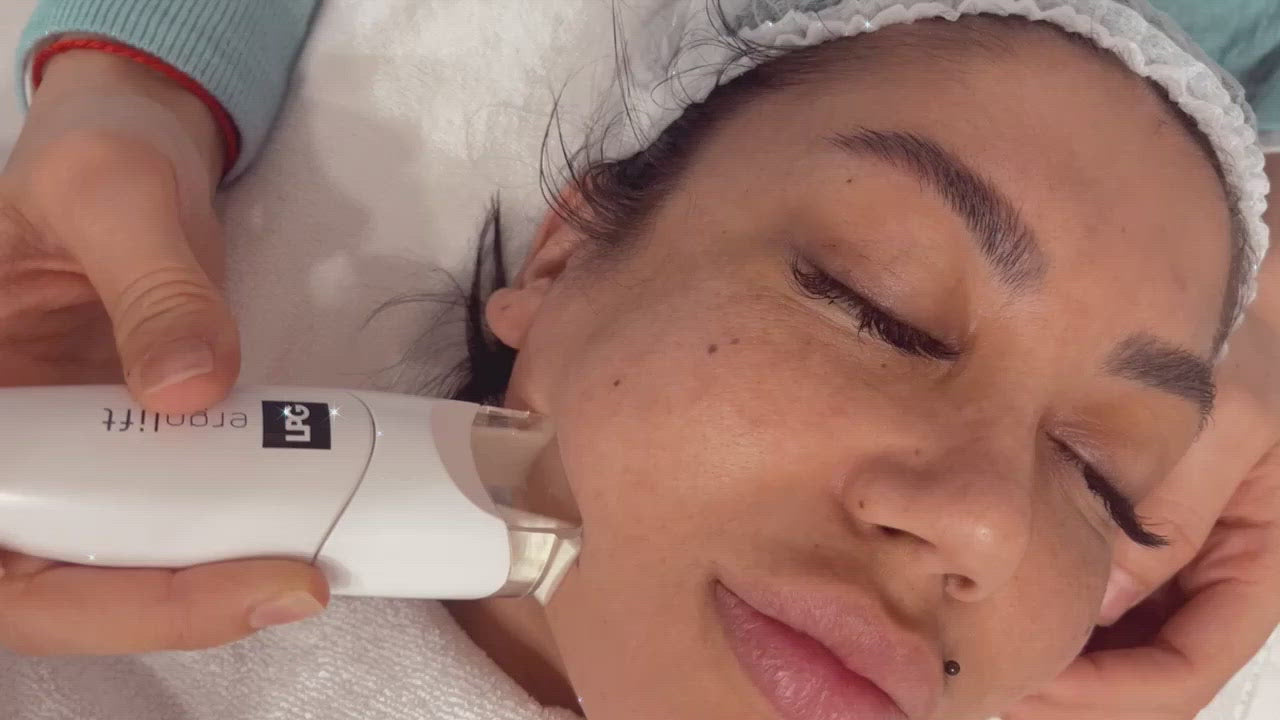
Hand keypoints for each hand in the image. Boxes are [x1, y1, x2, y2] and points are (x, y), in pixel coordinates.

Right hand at [0, 50, 326, 653]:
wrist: (138, 144)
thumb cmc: (98, 149)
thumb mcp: (116, 194)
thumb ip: (153, 285)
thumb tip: (190, 391)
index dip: (80, 592)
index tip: (196, 579)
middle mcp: (2, 449)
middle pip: (42, 587)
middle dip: (161, 605)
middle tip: (290, 583)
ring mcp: (55, 455)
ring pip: (102, 570)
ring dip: (200, 587)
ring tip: (302, 571)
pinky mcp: (117, 450)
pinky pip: (157, 523)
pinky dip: (219, 542)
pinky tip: (289, 532)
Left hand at [1001, 287, 1279, 718]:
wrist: (1212, 259)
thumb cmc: (1233, 326)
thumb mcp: (1215, 414)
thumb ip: (1161, 515)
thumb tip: (1093, 608)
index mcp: (1262, 561)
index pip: (1182, 671)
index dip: (1101, 697)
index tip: (1023, 686)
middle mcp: (1220, 570)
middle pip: (1144, 673)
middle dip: (1068, 690)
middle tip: (978, 684)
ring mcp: (1175, 550)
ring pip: (1116, 640)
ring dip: (1055, 658)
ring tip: (972, 654)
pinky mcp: (1135, 520)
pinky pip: (1095, 588)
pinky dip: (1051, 606)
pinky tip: (990, 599)